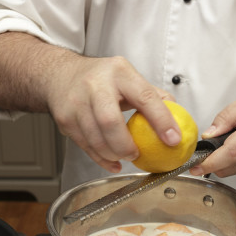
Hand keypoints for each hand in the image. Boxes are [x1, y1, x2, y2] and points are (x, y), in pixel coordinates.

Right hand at [0, 32, 180, 172]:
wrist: (59, 75)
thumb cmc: (100, 78)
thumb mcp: (127, 76)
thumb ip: (152, 95)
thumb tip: (177, 117)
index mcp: (119, 72)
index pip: (144, 97)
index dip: (161, 120)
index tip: (173, 139)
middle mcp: (95, 85)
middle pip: (110, 121)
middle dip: (126, 144)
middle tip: (136, 154)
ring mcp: (76, 103)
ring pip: (95, 138)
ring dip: (113, 154)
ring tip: (124, 156)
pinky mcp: (65, 119)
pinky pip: (85, 146)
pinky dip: (101, 159)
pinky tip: (112, 163)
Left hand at [189, 90, 235, 176]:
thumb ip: (227, 116)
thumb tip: (208, 134)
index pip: (231, 153)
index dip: (210, 162)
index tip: (194, 166)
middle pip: (229, 167)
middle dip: (211, 164)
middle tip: (203, 154)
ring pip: (235, 171)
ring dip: (224, 163)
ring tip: (226, 145)